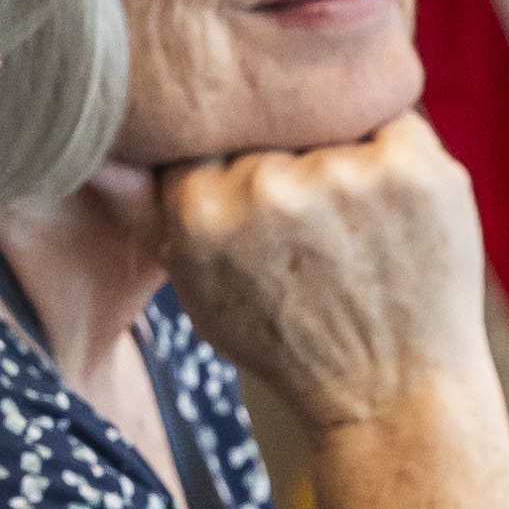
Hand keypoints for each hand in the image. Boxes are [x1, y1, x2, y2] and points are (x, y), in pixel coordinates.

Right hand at [144, 111, 485, 428]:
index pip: (207, 135)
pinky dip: (396, 152)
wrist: (392, 393)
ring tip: (360, 224)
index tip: (263, 203)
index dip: (236, 163)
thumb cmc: (290, 342)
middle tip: (317, 224)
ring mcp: (342, 173)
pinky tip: (397, 209)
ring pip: (329, 118)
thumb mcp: (197, 289)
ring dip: (343, 152)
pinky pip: (393, 115)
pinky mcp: (411, 166)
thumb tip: (97, 153)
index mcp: (200, 213)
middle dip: (288, 156)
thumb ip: (145, 214)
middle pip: (268, 125)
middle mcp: (265, 187)